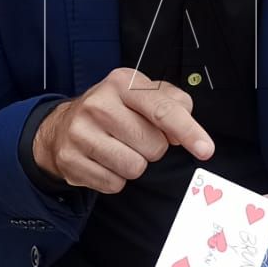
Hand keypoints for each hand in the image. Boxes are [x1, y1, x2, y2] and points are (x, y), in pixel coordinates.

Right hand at [32, 67, 214, 193]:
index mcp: (121, 83)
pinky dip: (115, 178)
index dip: (188, 131)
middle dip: (152, 147)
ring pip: (134, 167)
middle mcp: (98, 104)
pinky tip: (104, 161)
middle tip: (135, 137)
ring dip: (134, 164)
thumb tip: (183, 132)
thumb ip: (173, 104)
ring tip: (119, 148)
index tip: (205, 149)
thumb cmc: (112, 109)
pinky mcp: (70, 159)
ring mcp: (80, 132)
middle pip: (153, 146)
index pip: (162, 110)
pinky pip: (114, 183)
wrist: (62, 126)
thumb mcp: (141, 94)